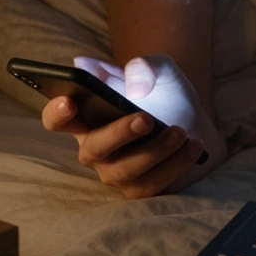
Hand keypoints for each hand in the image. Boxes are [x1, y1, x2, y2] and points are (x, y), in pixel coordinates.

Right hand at [41, 54, 223, 198]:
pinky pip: (152, 185)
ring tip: (179, 131)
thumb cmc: (166, 95)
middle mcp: (95, 148)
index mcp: (87, 117)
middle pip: (92, 149)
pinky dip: (175, 165)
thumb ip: (140, 65)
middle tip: (145, 119)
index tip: (70, 100)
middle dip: (117, 134)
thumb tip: (120, 76)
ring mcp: (116, 173)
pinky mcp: (141, 190)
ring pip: (125, 170)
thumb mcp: (159, 70)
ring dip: (154, 151)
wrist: (198, 124)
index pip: (57, 120)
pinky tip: (193, 145)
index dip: (56, 113)